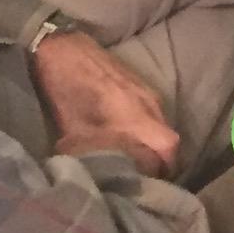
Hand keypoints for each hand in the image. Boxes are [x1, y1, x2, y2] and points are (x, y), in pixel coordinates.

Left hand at [32, 30, 180, 179]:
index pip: (167, 148)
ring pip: (162, 126)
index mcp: (135, 116)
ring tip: (136, 158)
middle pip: (169, 140)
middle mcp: (148, 104)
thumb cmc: (66, 89)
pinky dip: (148, 129)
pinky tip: (129, 134)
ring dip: (154, 145)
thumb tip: (100, 175)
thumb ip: (95, 150)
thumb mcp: (74, 128)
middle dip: (162, 161)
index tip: (149, 185)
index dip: (162, 170)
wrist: (64, 47)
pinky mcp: (140, 84)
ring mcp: (147, 91)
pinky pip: (154, 113)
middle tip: (145, 177)